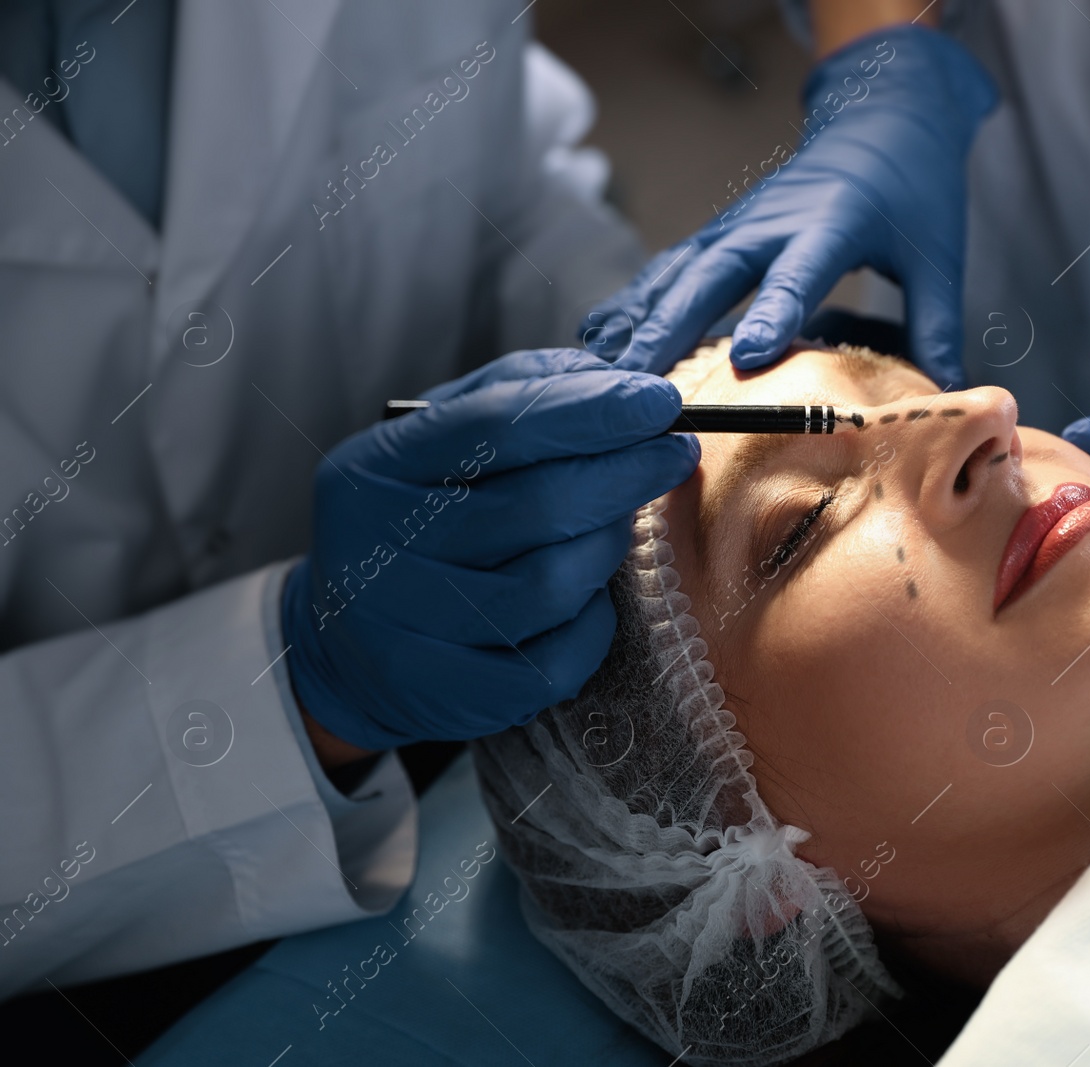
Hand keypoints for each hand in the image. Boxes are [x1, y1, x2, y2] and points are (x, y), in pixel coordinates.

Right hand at [281, 349, 698, 749]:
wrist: (343, 643)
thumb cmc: (419, 520)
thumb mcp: (443, 441)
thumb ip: (520, 394)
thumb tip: (616, 378)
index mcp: (378, 466)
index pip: (498, 425)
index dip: (592, 412)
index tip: (659, 402)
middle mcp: (377, 545)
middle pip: (537, 506)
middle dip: (625, 475)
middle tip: (672, 455)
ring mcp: (404, 626)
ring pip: (550, 585)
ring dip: (606, 550)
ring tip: (616, 528)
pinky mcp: (440, 693)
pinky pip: (552, 662)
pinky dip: (591, 628)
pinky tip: (588, 603)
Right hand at [582, 24, 995, 386]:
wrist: (881, 120)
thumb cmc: (913, 189)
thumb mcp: (938, 257)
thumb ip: (937, 325)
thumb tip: (945, 397)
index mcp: (831, 222)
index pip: (798, 272)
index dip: (774, 313)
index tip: (752, 357)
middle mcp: (771, 221)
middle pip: (712, 273)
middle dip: (673, 327)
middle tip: (642, 382)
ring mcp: (737, 225)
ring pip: (677, 272)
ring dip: (639, 320)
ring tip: (602, 372)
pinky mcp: (720, 233)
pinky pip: (669, 269)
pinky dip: (634, 303)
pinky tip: (600, 339)